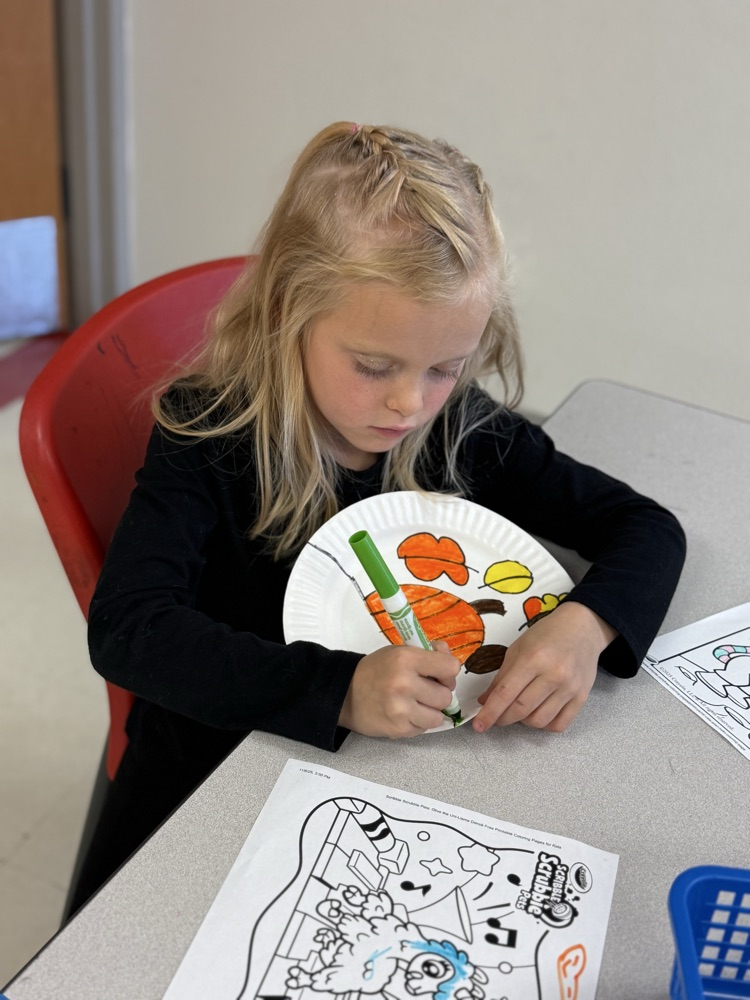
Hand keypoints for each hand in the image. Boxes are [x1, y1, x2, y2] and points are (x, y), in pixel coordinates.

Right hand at [339, 641, 459, 738]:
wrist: (345, 693)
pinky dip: (418, 722)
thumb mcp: (399, 652)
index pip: (450, 667)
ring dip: (430, 711)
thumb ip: (429, 654)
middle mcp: (404, 683)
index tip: (438, 674)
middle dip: (438, 694)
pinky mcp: (397, 729)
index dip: (447, 672)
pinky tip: (405, 714)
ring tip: (415, 704)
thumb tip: (453, 663)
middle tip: (424, 691)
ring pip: (438, 716)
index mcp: (406, 658)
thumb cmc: (376, 669)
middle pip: (446, 696)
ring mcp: (400, 709)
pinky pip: (423, 728)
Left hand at [472, 602, 617, 733]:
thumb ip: (501, 677)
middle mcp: (553, 675)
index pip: (506, 693)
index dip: (489, 713)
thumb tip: (485, 702)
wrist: (582, 627)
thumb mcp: (518, 649)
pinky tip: (539, 713)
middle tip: (495, 718)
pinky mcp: (581, 698)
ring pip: (539, 721)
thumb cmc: (546, 634)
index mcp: (532, 658)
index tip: (478, 726)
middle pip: (521, 710)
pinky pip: (558, 725)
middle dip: (502, 719)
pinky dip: (544, 725)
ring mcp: (569, 688)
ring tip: (520, 709)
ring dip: (523, 721)